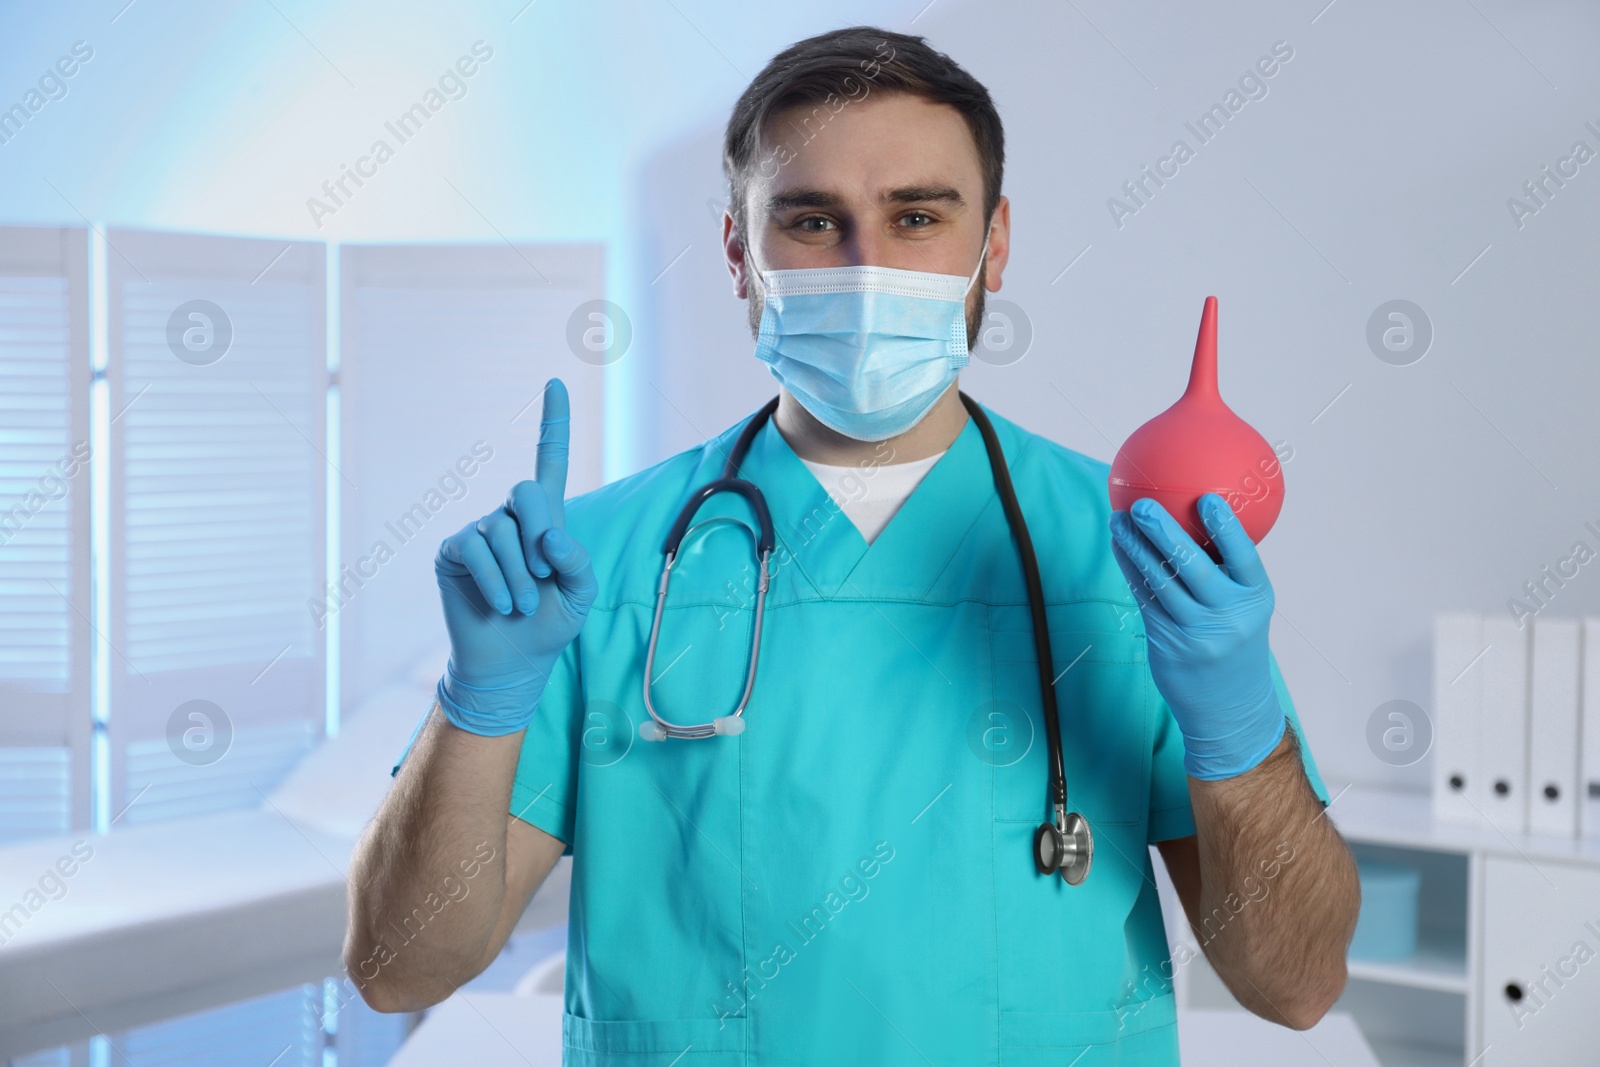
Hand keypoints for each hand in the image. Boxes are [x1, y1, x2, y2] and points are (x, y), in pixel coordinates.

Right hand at [433, 378, 597, 734]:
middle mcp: (510, 517)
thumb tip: (549, 534)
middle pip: (526, 492)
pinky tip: (502, 606)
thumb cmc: (551, 624)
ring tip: (522, 607)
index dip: (553, 423)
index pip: (549, 462)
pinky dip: (495, 582)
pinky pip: (475, 550)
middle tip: (543, 580)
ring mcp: (478, 532)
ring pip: (501, 531)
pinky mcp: (453, 552)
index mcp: (546, 519)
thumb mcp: (582, 594)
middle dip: (539, 537)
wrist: (512, 663)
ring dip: (519, 577)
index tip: (555, 382)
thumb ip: (577, 560)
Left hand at [1107, 493, 1285, 779]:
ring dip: (1134, 547)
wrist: (1229, 706)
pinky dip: (1130, 569)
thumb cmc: (1237, 640)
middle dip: (1163, 532)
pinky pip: (1144, 599)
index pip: (1243, 558)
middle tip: (1142, 504)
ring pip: (1159, 582)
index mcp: (1256, 600)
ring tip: (1118, 519)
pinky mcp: (1168, 643)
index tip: (1207, 498)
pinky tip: (1120, 547)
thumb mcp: (1248, 609)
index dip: (1226, 528)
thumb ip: (1231, 571)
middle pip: (1191, 567)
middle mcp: (1228, 616)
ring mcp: (1196, 633)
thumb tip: (1201, 512)